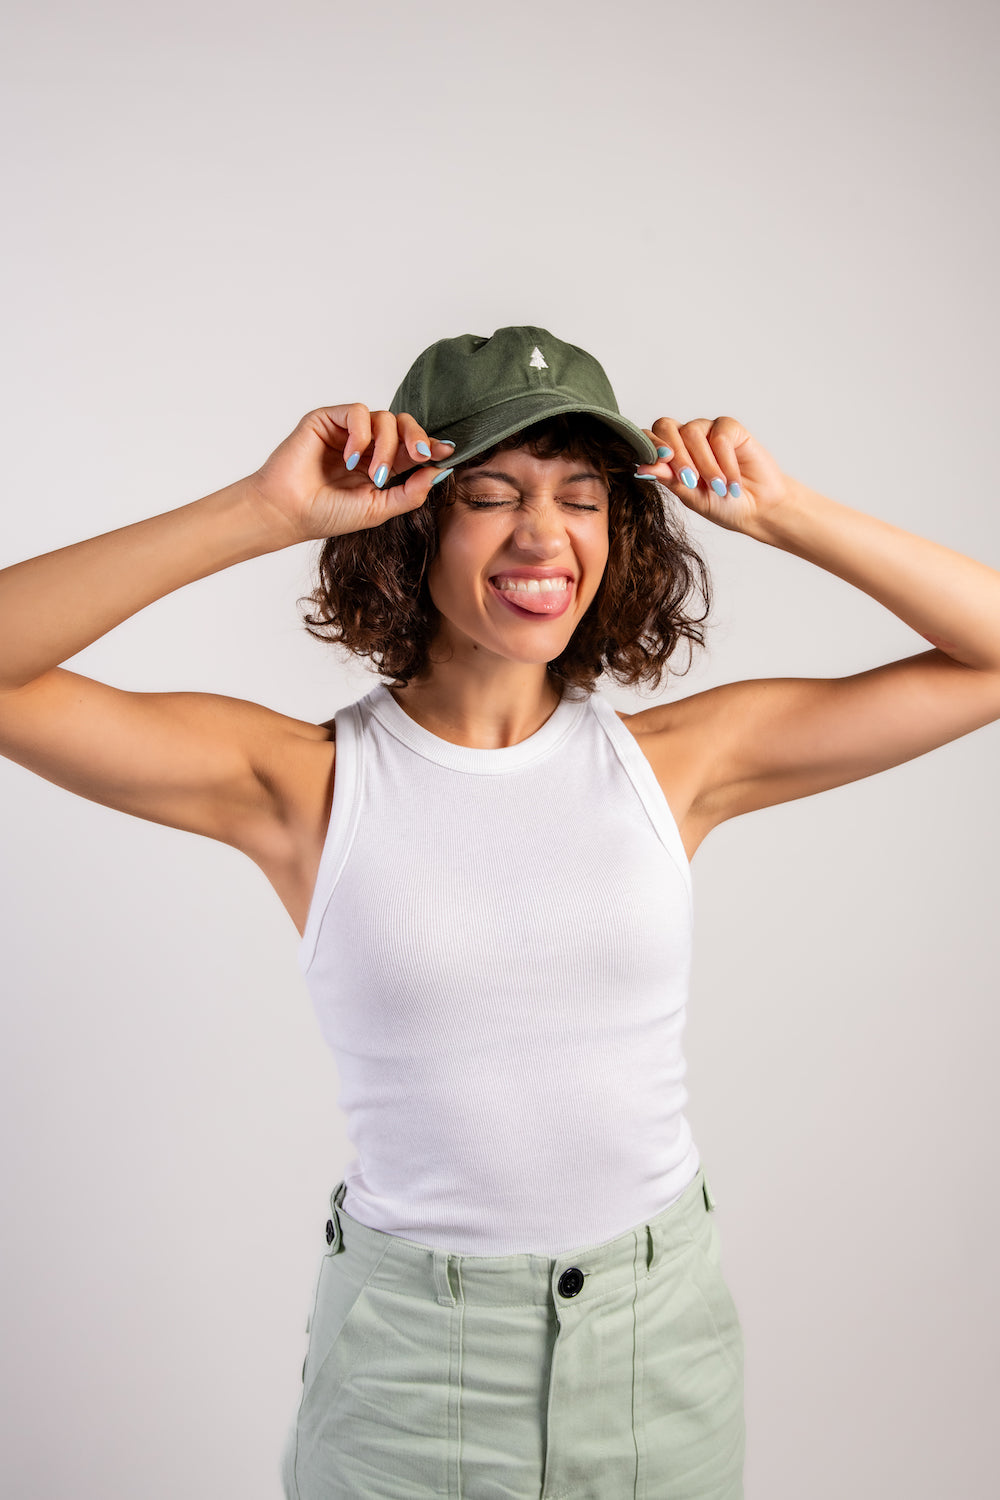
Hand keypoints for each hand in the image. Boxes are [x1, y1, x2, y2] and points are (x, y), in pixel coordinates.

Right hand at [244, 404, 456, 544]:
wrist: (289, 513)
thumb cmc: (327, 514)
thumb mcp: (379, 509)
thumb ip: (410, 493)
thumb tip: (440, 471)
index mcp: (380, 465)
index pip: (411, 447)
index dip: (430, 445)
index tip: (447, 451)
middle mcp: (365, 445)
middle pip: (402, 424)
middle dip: (417, 437)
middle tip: (421, 454)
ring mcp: (346, 432)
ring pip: (383, 418)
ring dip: (386, 447)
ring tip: (373, 475)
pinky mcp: (327, 420)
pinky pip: (357, 411)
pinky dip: (361, 434)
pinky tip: (352, 458)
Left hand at [635, 416, 793, 536]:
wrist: (757, 509)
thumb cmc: (722, 505)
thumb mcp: (691, 496)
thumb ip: (668, 479)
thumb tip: (640, 468)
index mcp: (669, 455)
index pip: (648, 438)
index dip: (650, 445)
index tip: (662, 461)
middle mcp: (684, 439)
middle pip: (666, 426)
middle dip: (676, 455)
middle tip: (690, 480)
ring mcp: (706, 430)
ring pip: (692, 432)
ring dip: (704, 464)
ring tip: (718, 487)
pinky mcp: (729, 427)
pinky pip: (720, 436)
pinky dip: (725, 461)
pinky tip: (732, 481)